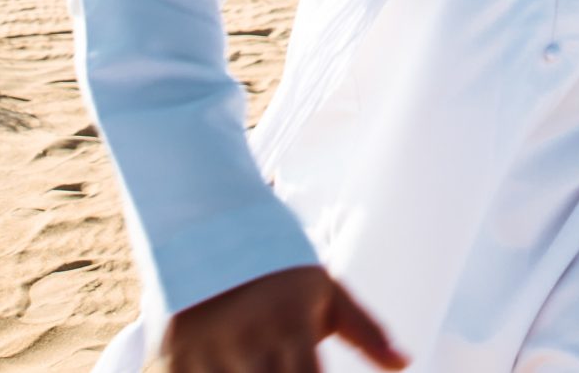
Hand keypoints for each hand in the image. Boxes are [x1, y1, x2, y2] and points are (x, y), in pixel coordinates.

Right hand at [158, 265, 405, 371]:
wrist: (204, 220)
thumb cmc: (279, 262)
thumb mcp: (327, 290)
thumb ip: (366, 332)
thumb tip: (406, 363)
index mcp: (290, 324)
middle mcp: (247, 340)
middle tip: (287, 367)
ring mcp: (205, 351)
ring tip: (262, 364)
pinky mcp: (172, 357)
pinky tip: (234, 367)